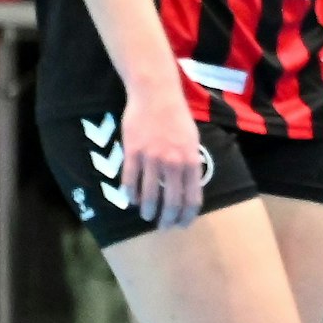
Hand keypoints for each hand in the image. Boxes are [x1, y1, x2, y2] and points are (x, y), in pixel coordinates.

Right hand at [119, 83, 205, 229]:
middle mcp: (173, 163)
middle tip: (163, 226)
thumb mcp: (193, 140)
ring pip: (149, 195)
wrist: (156, 96)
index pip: (192, 197)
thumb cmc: (177, 118)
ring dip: (148, 211)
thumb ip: (192, 163)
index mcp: (191, 161)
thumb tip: (190, 185)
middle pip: (171, 202)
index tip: (182, 224)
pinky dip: (131, 195)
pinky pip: (130, 181)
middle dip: (167, 219)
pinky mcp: (132, 153)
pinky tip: (132, 201)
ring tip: (147, 216)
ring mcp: (151, 159)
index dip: (187, 215)